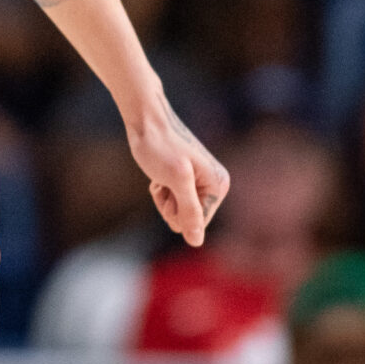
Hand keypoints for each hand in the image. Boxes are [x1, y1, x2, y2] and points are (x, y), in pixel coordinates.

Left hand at [124, 95, 227, 246]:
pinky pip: (171, 203)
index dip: (178, 210)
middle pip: (187, 221)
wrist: (146, 121)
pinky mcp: (185, 183)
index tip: (172, 186)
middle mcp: (213, 186)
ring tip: (162, 175)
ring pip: (177, 213)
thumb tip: (196, 242)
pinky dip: (160, 191)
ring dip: (163, 198)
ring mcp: (199, 185)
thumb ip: (189, 210)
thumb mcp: (176, 180)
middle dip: (170, 205)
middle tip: (165, 180)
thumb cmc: (160, 146)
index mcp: (218, 185)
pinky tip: (159, 174)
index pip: (196, 223)